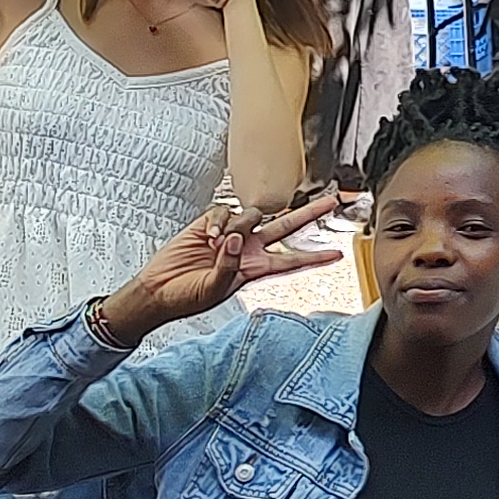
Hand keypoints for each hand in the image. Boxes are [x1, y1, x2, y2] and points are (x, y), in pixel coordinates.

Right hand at [98, 192, 347, 338]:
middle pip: (286, 227)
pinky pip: (225, 212)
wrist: (160, 289)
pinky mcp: (210, 223)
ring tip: (216, 245)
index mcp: (256, 268)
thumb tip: (237, 239)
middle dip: (309, 214)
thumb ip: (229, 266)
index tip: (338, 255)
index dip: (314, 257)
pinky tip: (208, 236)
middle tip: (330, 203)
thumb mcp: (214, 289)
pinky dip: (219, 221)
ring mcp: (231, 235)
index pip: (292, 260)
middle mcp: (249, 249)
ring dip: (238, 227)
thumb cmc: (189, 296)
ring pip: (253, 216)